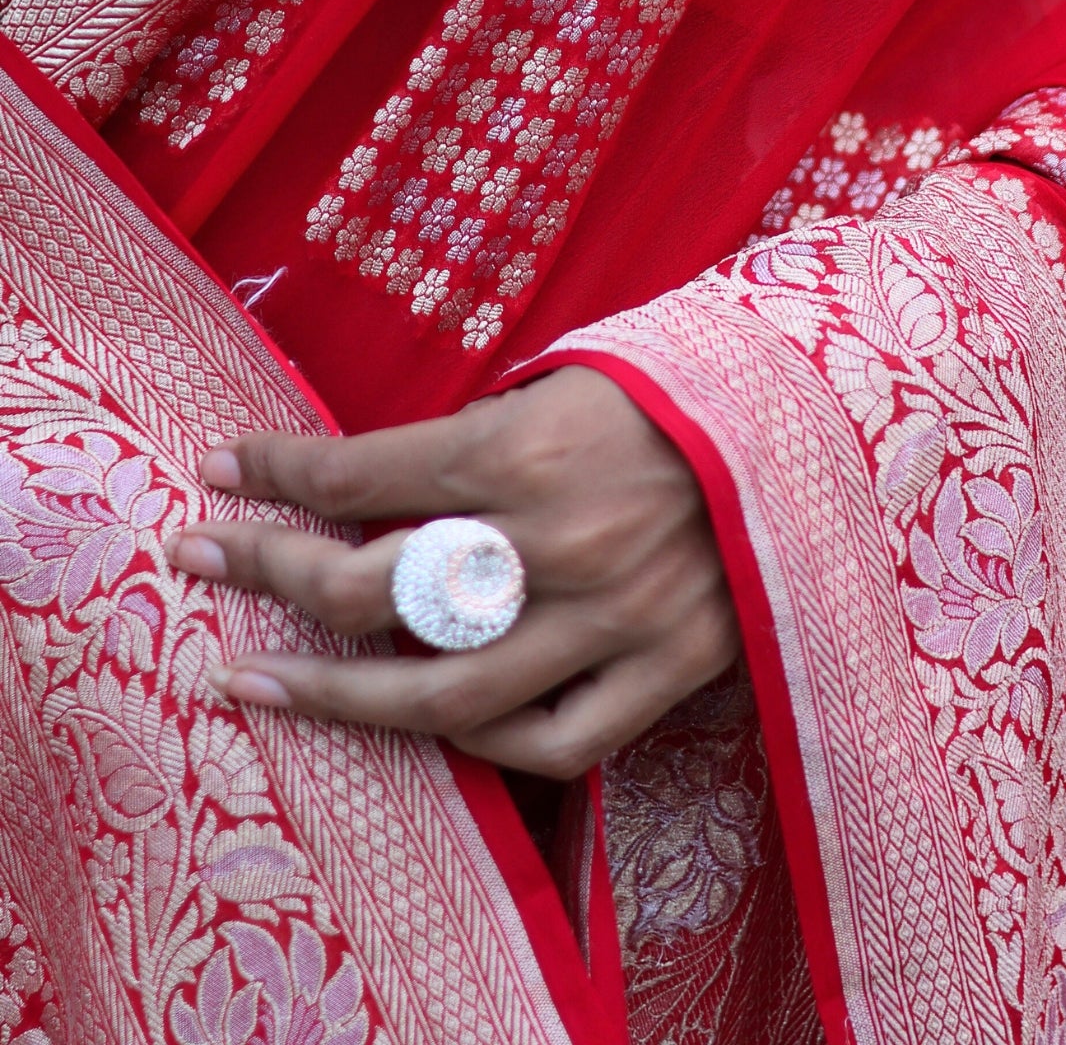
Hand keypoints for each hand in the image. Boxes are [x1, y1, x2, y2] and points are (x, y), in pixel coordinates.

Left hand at [167, 365, 738, 780]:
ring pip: (440, 691)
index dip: (274, 472)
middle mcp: (554, 542)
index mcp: (525, 449)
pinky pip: (554, 740)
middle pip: (372, 586)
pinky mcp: (669, 668)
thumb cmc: (683, 377)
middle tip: (197, 559)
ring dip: (330, 689)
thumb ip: (482, 430)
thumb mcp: (573, 370)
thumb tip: (381, 476)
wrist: (820, 414)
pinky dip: (483, 744)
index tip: (218, 468)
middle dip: (265, 569)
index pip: (359, 473)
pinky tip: (426, 728)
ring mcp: (610, 618)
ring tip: (251, 680)